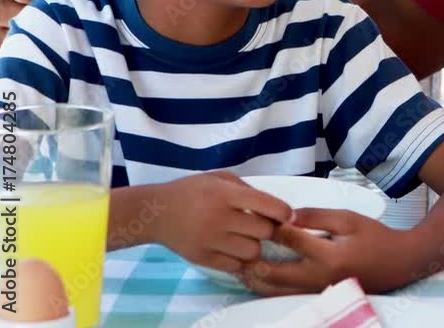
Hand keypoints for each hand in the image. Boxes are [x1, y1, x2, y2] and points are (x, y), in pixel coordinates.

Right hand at [0, 0, 125, 48]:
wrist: (136, 24)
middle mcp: (27, 3)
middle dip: (22, 14)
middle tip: (54, 20)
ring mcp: (31, 30)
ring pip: (1, 35)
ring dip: (24, 36)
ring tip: (55, 37)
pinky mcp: (40, 54)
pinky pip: (16, 57)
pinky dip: (28, 55)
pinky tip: (54, 53)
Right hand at [152, 171, 293, 274]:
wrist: (155, 212)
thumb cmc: (192, 191)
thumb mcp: (219, 179)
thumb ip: (247, 190)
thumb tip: (277, 208)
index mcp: (225, 194)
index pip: (268, 205)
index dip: (284, 212)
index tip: (287, 216)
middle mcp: (219, 217)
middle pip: (264, 232)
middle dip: (268, 229)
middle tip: (260, 226)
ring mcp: (210, 240)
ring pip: (252, 252)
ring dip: (254, 246)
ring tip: (244, 238)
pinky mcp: (202, 258)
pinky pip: (235, 266)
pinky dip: (238, 260)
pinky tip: (231, 250)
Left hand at [240, 209, 413, 295]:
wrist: (398, 263)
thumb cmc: (374, 237)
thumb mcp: (348, 219)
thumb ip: (317, 216)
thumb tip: (287, 214)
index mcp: (328, 255)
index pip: (290, 240)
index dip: (271, 227)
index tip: (256, 215)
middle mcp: (320, 277)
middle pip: (275, 273)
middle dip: (252, 261)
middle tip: (237, 247)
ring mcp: (318, 291)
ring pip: (277, 290)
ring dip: (255, 280)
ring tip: (238, 266)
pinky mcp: (319, 296)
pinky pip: (287, 295)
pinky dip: (269, 288)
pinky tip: (258, 279)